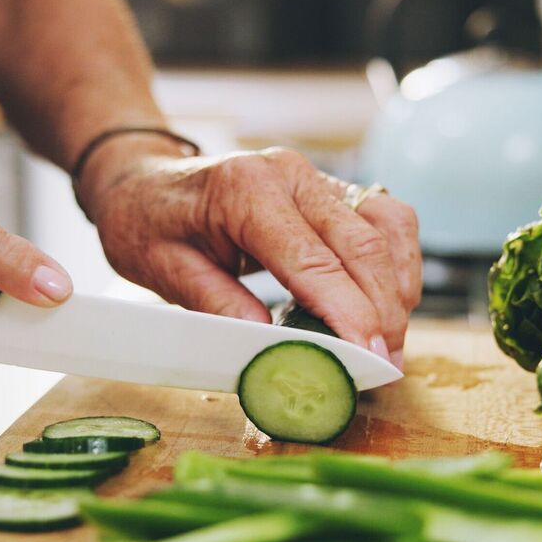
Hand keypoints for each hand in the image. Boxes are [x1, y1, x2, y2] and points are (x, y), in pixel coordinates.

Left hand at [79, 139, 420, 367]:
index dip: (348, 311)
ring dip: (399, 285)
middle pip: (361, 243)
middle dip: (383, 310)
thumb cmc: (146, 223)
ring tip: (392, 342)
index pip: (312, 258)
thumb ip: (217, 304)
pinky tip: (391, 301)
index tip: (369, 356)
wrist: (142, 181)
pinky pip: (383, 216)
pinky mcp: (327, 187)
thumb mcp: (164, 270)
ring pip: (385, 224)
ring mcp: (313, 175)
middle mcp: (288, 173)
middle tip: (387, 367)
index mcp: (244, 190)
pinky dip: (397, 260)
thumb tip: (271, 347)